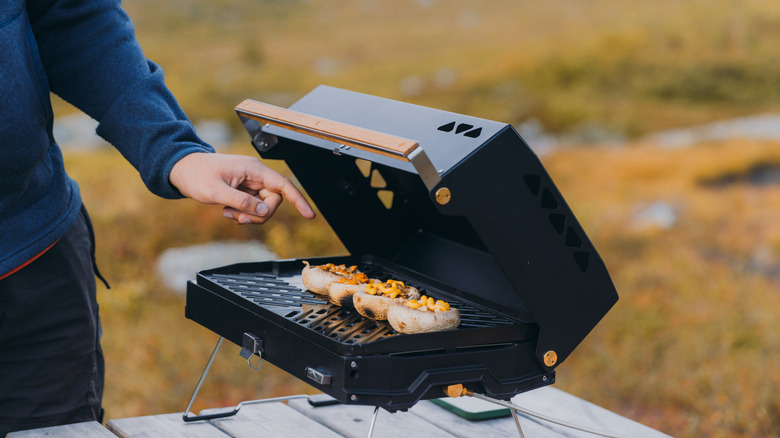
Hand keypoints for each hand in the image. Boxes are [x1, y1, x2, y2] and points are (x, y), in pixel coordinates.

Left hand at [169, 152, 315, 223]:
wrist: (180, 169)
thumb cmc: (195, 174)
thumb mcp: (217, 192)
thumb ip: (242, 202)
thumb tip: (264, 212)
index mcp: (253, 170)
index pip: (283, 185)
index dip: (298, 200)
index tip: (309, 215)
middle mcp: (255, 175)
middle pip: (273, 200)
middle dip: (260, 214)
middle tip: (239, 219)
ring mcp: (249, 183)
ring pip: (263, 206)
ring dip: (249, 215)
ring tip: (228, 214)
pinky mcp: (243, 190)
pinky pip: (252, 206)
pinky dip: (242, 213)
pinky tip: (227, 211)